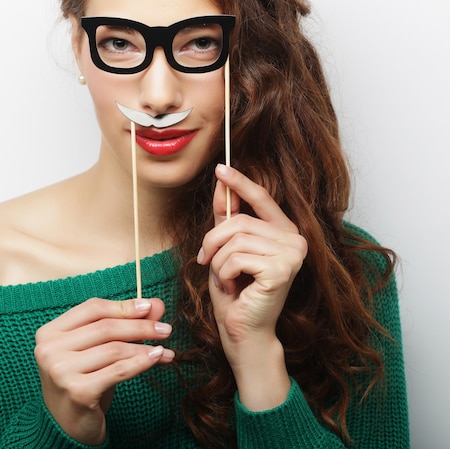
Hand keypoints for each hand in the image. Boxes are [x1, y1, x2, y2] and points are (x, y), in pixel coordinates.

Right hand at [34, 297, 173, 444]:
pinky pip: (118, 371)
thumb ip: (125, 323)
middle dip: (140, 326)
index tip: (149, 306)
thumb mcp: (99, 348)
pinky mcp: (77, 391)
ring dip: (144, 347)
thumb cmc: (83, 380)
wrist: (67, 425)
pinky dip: (141, 363)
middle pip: (105, 327)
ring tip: (164, 348)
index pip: (93, 308)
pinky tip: (157, 359)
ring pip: (114, 349)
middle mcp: (49, 349)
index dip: (123, 306)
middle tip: (165, 328)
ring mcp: (61, 371)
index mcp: (50, 331)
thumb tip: (156, 304)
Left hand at [197, 164, 307, 408]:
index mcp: (284, 232)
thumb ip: (226, 217)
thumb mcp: (226, 248)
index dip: (240, 182)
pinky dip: (223, 273)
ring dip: (217, 261)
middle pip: (239, 221)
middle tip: (204, 260)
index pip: (261, 198)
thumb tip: (220, 183)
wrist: (242, 330)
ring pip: (234, 239)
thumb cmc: (236, 291)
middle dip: (212, 240)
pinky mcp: (281, 270)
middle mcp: (294, 240)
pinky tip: (233, 288)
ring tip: (223, 278)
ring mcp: (291, 254)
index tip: (220, 168)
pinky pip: (236, 258)